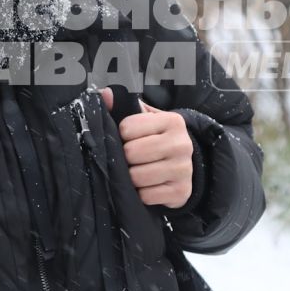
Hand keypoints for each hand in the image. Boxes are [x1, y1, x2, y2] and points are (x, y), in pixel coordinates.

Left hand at [99, 87, 193, 208]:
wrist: (183, 165)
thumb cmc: (156, 139)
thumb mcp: (144, 120)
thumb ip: (122, 106)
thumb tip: (105, 94)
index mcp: (172, 121)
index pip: (127, 128)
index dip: (122, 135)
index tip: (129, 138)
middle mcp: (182, 144)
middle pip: (132, 153)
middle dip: (126, 158)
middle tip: (132, 158)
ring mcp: (184, 169)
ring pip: (138, 177)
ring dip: (132, 177)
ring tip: (138, 171)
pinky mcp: (182, 192)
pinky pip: (147, 196)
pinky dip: (142, 193)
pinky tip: (148, 185)